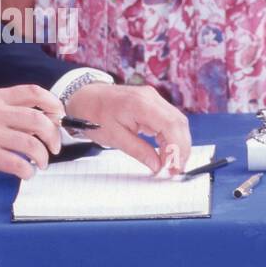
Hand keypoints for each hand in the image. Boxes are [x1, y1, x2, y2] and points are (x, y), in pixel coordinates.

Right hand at [0, 83, 62, 178]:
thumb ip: (5, 110)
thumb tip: (38, 120)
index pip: (32, 92)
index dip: (52, 103)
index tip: (59, 115)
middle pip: (38, 119)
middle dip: (53, 135)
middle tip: (54, 147)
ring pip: (31, 144)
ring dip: (42, 156)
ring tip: (41, 163)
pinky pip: (18, 164)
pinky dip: (28, 171)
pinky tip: (27, 173)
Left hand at [64, 83, 191, 174]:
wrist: (84, 97)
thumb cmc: (93, 114)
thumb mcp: (114, 137)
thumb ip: (138, 151)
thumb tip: (157, 165)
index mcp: (141, 104)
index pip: (170, 125)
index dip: (176, 148)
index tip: (172, 167)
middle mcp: (151, 98)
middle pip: (179, 123)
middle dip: (181, 148)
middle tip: (175, 170)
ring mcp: (153, 99)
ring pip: (177, 122)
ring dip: (178, 144)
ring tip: (171, 164)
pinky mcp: (152, 104)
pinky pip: (169, 121)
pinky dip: (171, 137)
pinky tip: (166, 152)